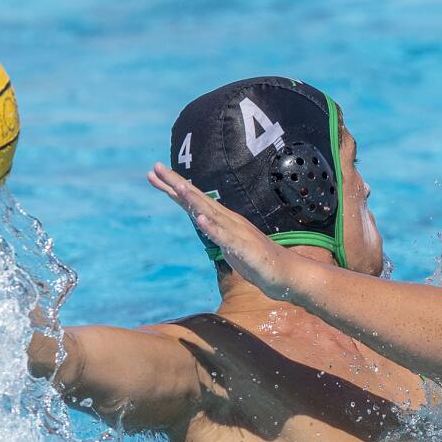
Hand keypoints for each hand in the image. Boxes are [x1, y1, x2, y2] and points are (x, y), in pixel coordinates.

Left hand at [148, 163, 298, 299]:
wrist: (287, 274)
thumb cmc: (258, 262)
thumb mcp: (230, 246)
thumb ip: (216, 233)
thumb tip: (201, 220)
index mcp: (224, 220)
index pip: (194, 201)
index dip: (174, 187)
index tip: (154, 173)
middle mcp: (229, 221)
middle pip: (199, 200)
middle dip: (176, 184)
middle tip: (156, 167)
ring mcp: (237, 234)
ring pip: (212, 214)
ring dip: (194, 200)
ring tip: (177, 186)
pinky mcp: (245, 249)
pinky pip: (226, 238)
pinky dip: (213, 228)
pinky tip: (201, 220)